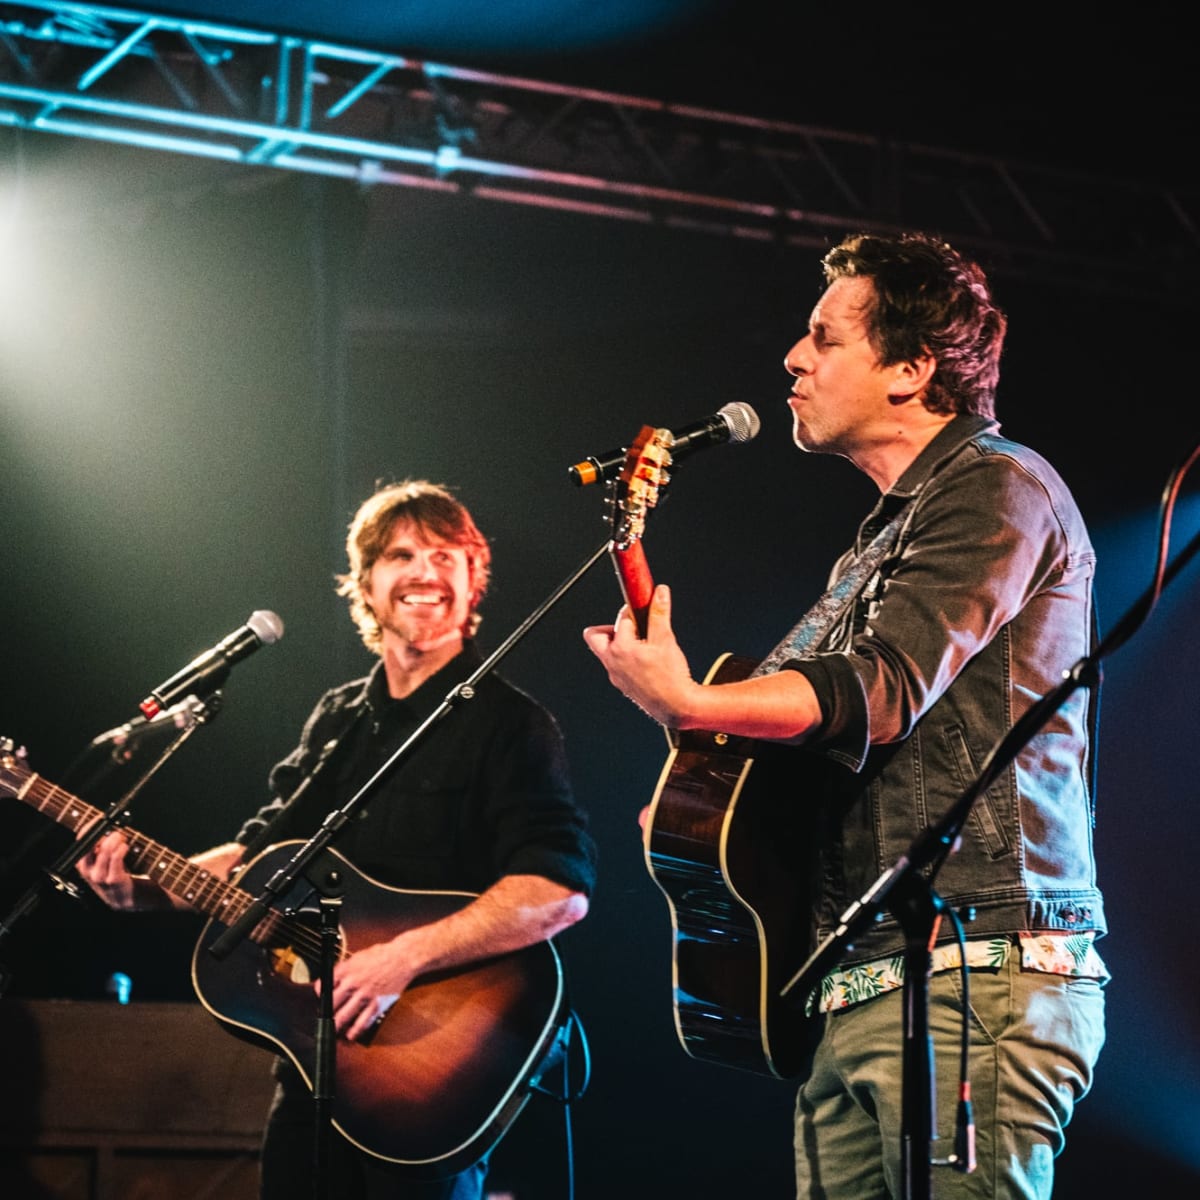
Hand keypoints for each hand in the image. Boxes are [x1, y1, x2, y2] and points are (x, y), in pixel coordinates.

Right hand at [75, 828, 139, 909]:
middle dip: (106, 832)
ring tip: (122, 838)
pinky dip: (122, 848)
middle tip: (116, 831)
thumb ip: (99, 845)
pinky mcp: (112, 879)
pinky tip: (125, 847)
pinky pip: (117, 857)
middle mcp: (87, 869)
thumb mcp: (98, 860)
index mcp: (81, 862)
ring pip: (106, 849)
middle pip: (93, 843)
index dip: (91, 826)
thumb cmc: (110, 872)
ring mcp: (99, 875)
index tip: (101, 817)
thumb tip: (106, 824)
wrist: (119, 896)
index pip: (82, 839)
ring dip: (117, 839)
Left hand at [324, 939, 418, 1042]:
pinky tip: (351, 1034)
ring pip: (343, 1017)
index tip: (322, 1000)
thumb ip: (344, 969)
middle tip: (326, 1018)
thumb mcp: (358, 956)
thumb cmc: (382, 954)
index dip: (321, 995)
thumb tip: (331, 980)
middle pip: (331, 1004)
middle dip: (326, 1013)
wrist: (403, 957)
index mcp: (346, 969)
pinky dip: (355, 1031)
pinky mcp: (377, 1004)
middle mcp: (352, 983)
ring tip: (335, 1030)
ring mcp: (364, 995)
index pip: (324, 986)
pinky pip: (362, 1022)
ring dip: (336, 1025)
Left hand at [582, 584, 697, 727]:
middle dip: (611, 627)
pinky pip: (616, 666)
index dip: (634, 612)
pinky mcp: (622, 685)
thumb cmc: (670, 676)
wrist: (675, 706)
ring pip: (606, 652)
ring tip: (641, 644)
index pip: (621, 619)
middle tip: (632, 628)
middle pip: (594, 636)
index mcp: (620, 648)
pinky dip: (626, 658)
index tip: (643, 609)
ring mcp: (615, 675)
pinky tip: (645, 661)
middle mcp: (612, 662)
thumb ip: (659, 613)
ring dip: (620, 643)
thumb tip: (659, 592)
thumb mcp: (665, 639)